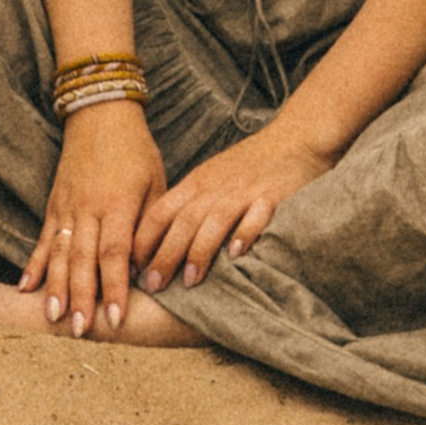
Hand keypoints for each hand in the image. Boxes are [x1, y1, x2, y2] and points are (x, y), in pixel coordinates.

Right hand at [18, 101, 165, 336]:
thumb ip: (149, 226)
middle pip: (83, 259)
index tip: (117, 319)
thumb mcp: (155, 184)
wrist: (101, 113)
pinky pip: (43, 239)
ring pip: (60, 253)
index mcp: (118, 203)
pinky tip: (25, 289)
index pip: (115, 253)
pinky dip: (34, 265)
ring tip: (51, 318)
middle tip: (80, 331)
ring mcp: (67, 206)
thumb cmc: (136, 152)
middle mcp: (88, 207)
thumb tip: (146, 271)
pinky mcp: (53, 205)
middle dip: (81, 297)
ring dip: (55, 288)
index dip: (115, 287)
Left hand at [137, 127, 335, 290]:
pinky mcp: (272, 196)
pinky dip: (245, 234)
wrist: (295, 138)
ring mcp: (244, 192)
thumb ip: (188, 206)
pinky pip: (256, 216)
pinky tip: (237, 255)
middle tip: (153, 286)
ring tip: (189, 280)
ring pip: (214, 220)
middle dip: (165, 254)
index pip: (160, 212)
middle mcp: (215, 188)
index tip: (130, 270)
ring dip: (199, 250)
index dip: (143, 241)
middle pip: (183, 221)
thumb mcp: (210, 179)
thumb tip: (156, 244)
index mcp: (197, 184)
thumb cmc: (249, 166)